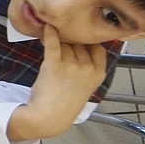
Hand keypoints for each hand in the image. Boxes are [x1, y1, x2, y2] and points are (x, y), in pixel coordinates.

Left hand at [9, 26, 106, 141]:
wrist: (49, 116)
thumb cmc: (65, 103)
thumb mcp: (86, 85)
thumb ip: (87, 68)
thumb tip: (79, 48)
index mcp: (99, 73)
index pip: (98, 48)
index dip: (87, 44)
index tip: (80, 43)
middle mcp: (87, 67)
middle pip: (79, 45)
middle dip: (70, 43)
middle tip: (61, 44)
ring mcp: (71, 66)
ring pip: (66, 44)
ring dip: (58, 41)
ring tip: (51, 42)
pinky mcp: (53, 65)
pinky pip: (53, 44)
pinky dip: (48, 34)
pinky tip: (46, 27)